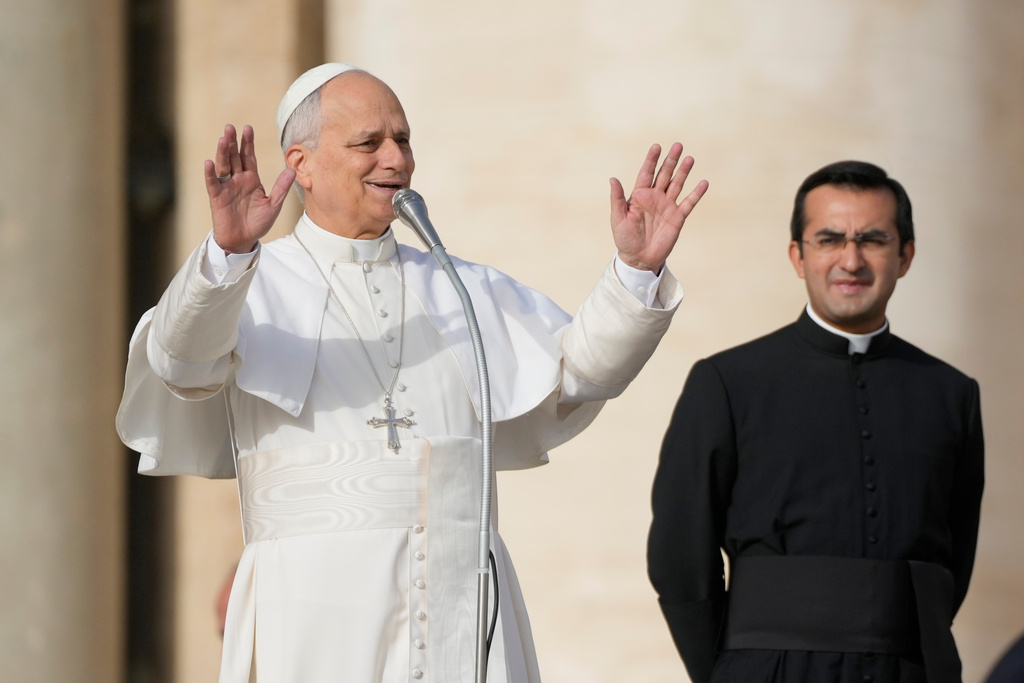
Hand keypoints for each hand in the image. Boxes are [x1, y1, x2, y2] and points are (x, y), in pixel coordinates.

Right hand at [204, 124, 295, 253]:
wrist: (243, 241)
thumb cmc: (258, 223)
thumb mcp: (273, 205)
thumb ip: (281, 188)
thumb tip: (292, 170)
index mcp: (251, 179)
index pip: (249, 157)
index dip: (248, 143)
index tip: (248, 128)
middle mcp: (238, 180)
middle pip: (234, 157)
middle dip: (233, 142)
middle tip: (230, 127)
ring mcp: (226, 187)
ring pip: (223, 166)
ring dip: (222, 153)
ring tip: (223, 139)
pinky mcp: (217, 197)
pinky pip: (213, 183)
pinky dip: (210, 174)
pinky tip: (209, 163)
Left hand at [610, 142, 708, 270]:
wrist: (639, 259)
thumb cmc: (625, 239)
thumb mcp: (618, 218)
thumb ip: (617, 199)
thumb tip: (613, 179)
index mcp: (639, 195)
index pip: (646, 173)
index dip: (651, 160)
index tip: (656, 146)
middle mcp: (655, 197)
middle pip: (664, 174)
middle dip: (670, 160)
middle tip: (678, 145)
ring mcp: (667, 206)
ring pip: (677, 184)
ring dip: (683, 172)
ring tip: (690, 158)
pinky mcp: (678, 217)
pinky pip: (688, 203)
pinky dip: (696, 193)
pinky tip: (703, 183)